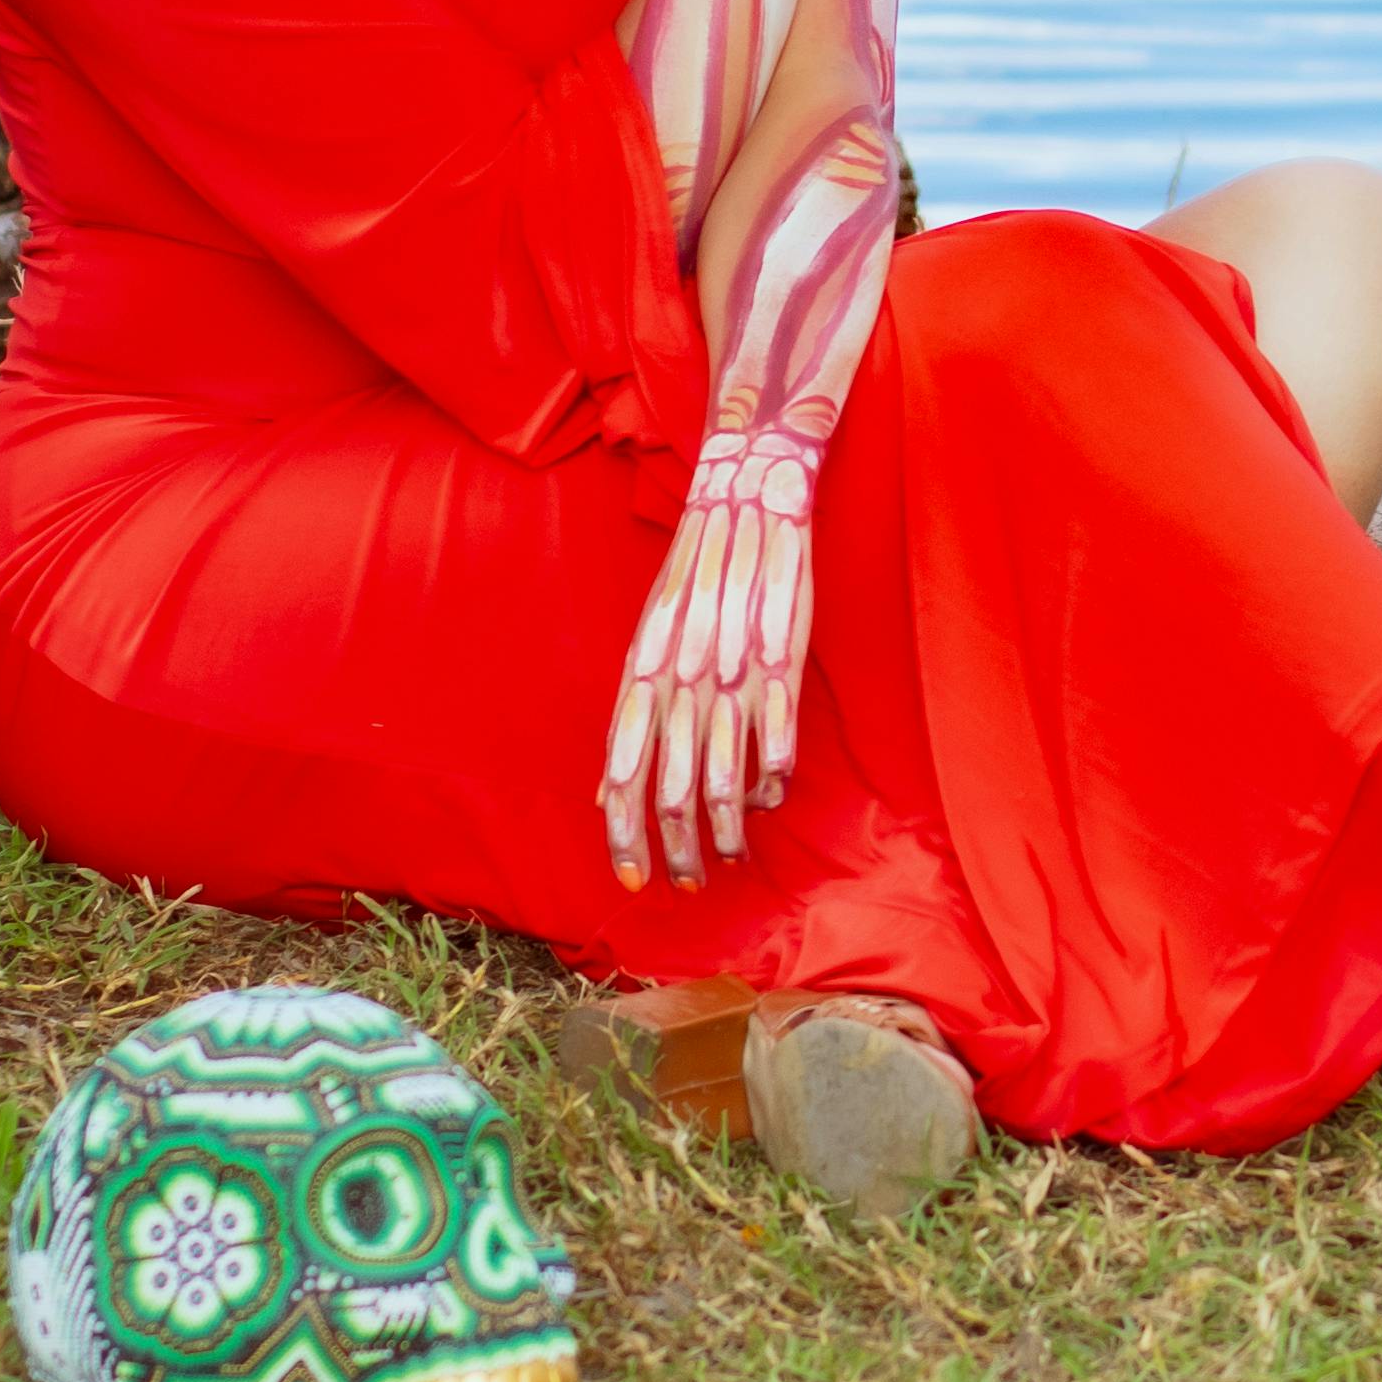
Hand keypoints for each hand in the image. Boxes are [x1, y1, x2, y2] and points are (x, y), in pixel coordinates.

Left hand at [601, 420, 818, 891]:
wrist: (745, 496)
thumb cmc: (694, 581)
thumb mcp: (646, 646)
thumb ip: (628, 722)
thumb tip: (601, 795)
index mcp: (642, 673)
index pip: (623, 772)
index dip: (625, 833)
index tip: (630, 881)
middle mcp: (681, 678)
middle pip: (669, 787)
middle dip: (677, 850)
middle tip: (689, 885)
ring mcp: (731, 670)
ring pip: (722, 774)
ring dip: (726, 829)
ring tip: (735, 858)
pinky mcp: (780, 659)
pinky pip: (773, 736)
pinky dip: (770, 777)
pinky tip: (770, 798)